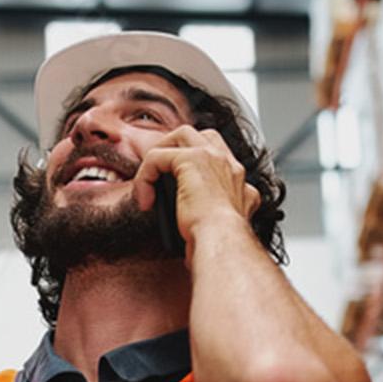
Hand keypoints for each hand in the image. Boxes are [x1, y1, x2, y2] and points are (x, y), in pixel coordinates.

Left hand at [132, 125, 259, 253]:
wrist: (223, 242)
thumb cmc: (219, 245)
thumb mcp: (215, 232)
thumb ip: (207, 223)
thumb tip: (189, 240)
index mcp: (238, 184)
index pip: (220, 161)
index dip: (197, 168)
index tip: (181, 191)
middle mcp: (230, 166)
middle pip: (204, 137)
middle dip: (179, 149)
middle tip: (161, 175)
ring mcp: (214, 158)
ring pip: (182, 136)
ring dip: (161, 154)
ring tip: (149, 180)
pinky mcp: (192, 159)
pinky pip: (157, 156)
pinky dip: (145, 175)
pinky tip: (144, 199)